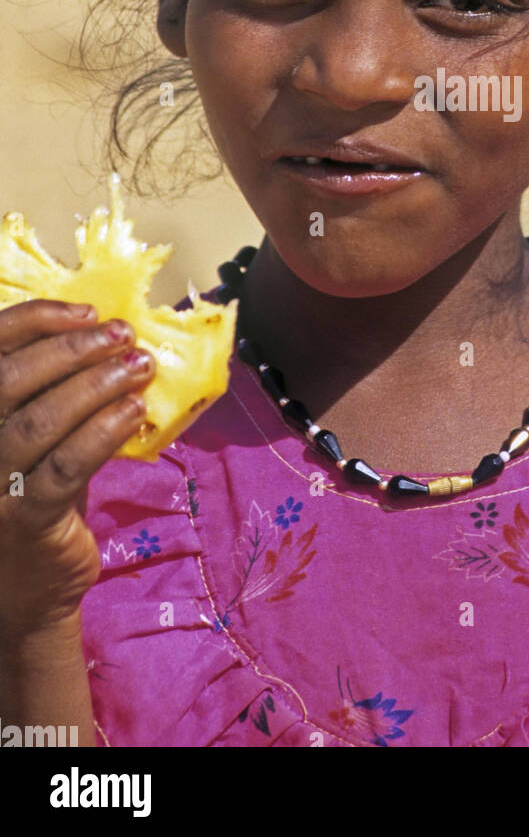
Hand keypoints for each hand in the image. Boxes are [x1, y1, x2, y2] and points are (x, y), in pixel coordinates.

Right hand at [0, 299, 154, 636]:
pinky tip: (135, 413)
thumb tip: (109, 338)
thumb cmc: (35, 501)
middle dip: (74, 350)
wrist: (27, 593)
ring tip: (139, 368)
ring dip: (97, 386)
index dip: (35, 321)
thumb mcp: (34, 443)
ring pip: (39, 421)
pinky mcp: (23, 522)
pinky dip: (104, 432)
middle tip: (123, 337)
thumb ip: (53, 395)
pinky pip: (65, 466)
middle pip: (11, 381)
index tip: (88, 311)